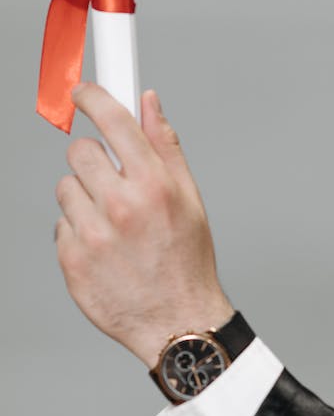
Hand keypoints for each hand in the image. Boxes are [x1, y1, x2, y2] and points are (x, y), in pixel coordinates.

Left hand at [55, 85, 233, 366]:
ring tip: (111, 224)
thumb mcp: (190, 200)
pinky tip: (103, 249)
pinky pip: (60, 224)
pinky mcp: (71, 259)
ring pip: (66, 187)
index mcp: (154, 186)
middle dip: (94, 161)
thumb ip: (166, 147)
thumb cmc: (186, 261)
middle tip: (112, 182)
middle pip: (80, 151)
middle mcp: (121, 206)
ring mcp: (92, 234)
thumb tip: (149, 103)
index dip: (94, 98)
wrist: (177, 322)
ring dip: (83, 199)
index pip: (114, 121)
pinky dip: (77, 232)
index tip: (84, 93)